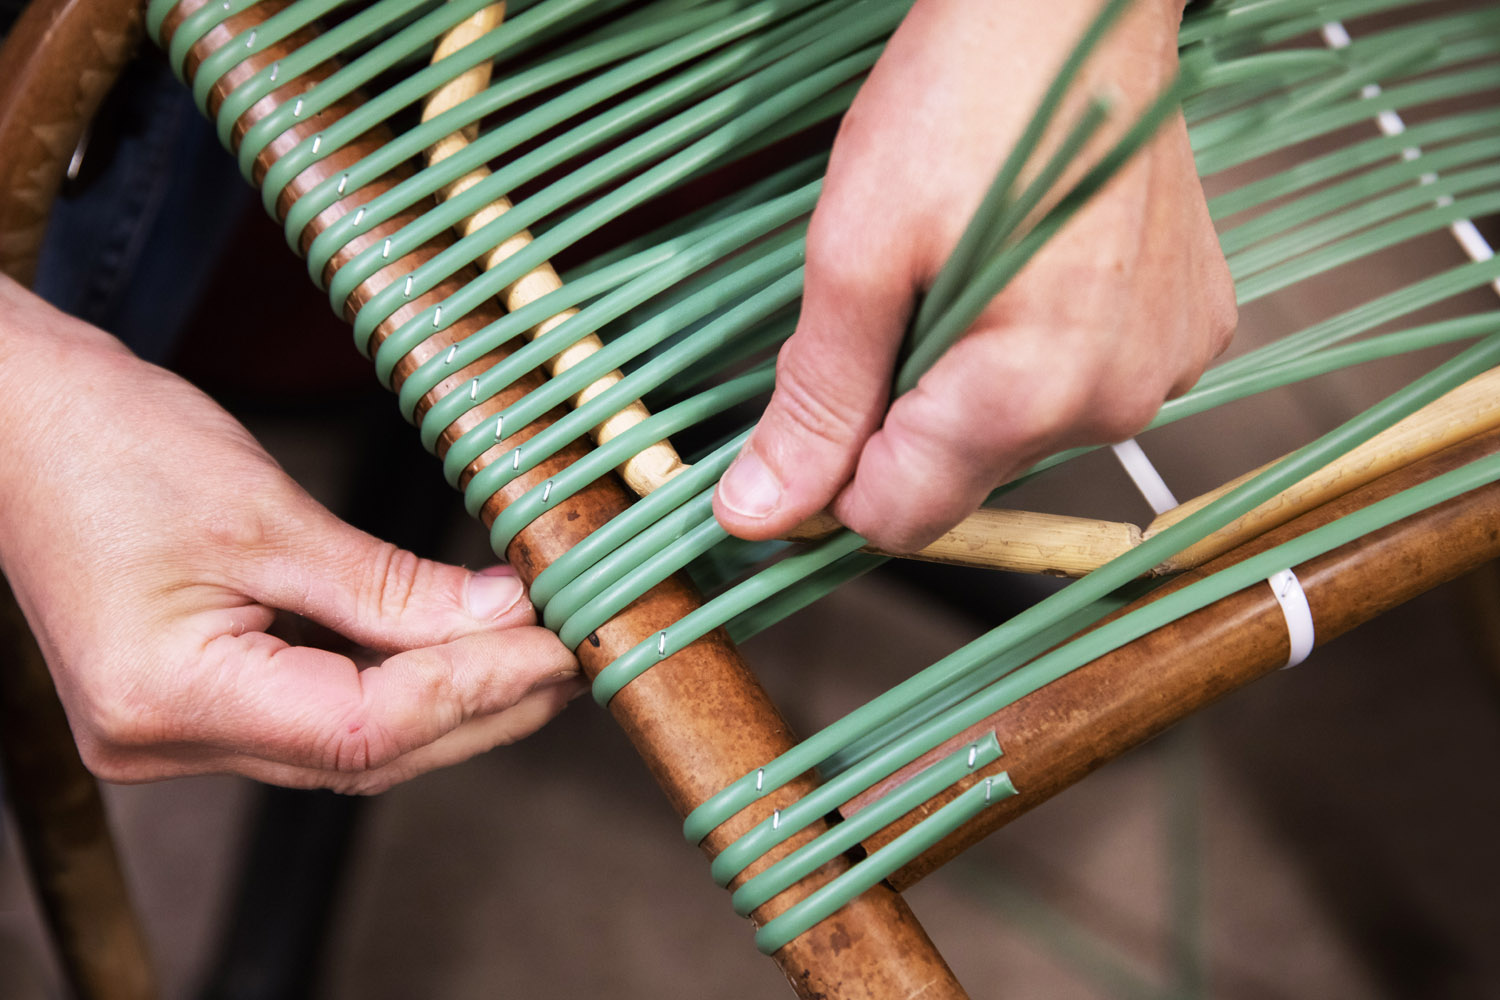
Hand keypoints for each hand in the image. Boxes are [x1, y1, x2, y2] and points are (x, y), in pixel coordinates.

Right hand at [0, 277, 580, 793]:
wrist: (15, 421)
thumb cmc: (109, 442)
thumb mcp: (267, 512)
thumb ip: (390, 584)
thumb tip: (505, 615)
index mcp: (166, 697)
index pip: (364, 726)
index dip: (476, 689)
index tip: (559, 646)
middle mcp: (160, 742)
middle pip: (363, 755)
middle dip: (480, 710)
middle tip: (571, 658)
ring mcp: (170, 735)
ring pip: (347, 748)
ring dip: (447, 708)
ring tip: (535, 660)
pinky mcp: (189, 708)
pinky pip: (314, 720)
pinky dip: (394, 691)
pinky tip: (457, 660)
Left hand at [714, 0, 1235, 551]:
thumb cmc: (960, 99)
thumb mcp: (855, 251)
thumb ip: (815, 400)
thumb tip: (756, 519)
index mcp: (1027, 396)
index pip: (896, 519)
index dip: (836, 466)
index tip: (825, 379)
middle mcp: (1116, 406)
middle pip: (957, 476)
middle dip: (904, 408)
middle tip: (901, 290)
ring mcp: (1166, 368)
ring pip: (1015, 434)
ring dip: (969, 377)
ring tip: (974, 262)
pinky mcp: (1193, 332)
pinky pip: (1082, 387)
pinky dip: (1038, 349)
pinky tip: (1035, 265)